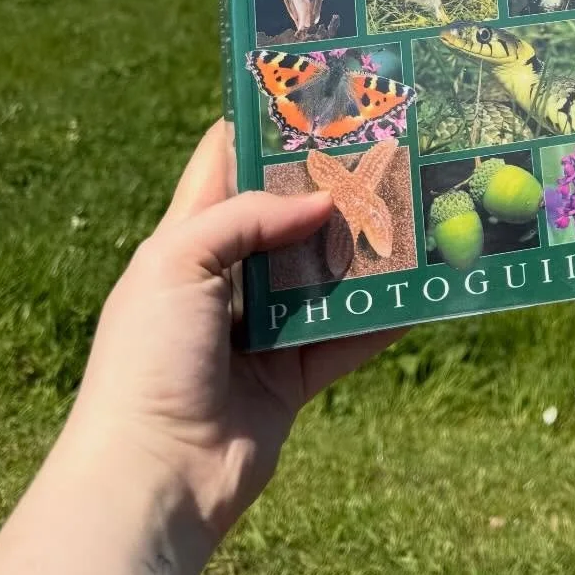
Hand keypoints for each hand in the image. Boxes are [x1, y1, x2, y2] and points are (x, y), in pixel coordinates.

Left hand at [60, 121, 396, 558]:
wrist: (153, 477)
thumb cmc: (150, 358)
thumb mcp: (178, 261)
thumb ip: (248, 217)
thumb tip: (323, 203)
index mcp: (185, 241)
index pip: (223, 164)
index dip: (265, 129)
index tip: (321, 98)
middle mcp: (225, 280)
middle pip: (287, 218)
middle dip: (335, 188)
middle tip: (390, 151)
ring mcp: (260, 331)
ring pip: (325, 275)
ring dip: (367, 251)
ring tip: (420, 212)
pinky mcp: (292, 377)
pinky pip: (347, 337)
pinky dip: (383, 317)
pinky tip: (424, 291)